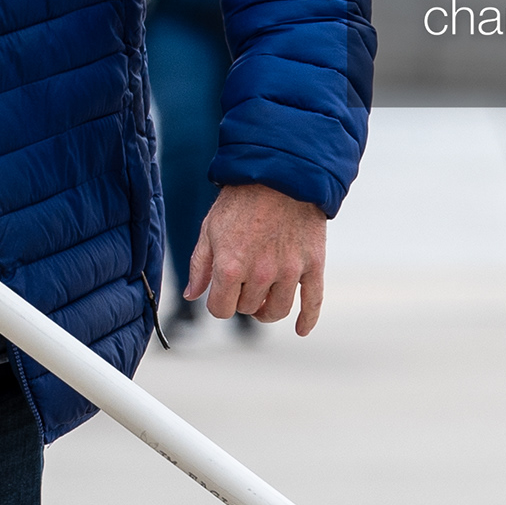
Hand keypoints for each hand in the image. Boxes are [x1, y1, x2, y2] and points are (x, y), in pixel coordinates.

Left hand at [186, 181, 328, 335]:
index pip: (221, 309)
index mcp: (230, 267)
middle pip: (247, 309)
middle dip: (242, 299)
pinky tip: (301, 331)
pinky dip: (308, 320)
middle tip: (244, 281)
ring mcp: (290, 271)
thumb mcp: (210, 229)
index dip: (218, 303)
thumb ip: (200, 265)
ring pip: (277, 311)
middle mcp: (261, 273)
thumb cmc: (239, 200)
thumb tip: (192, 295)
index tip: (222, 293)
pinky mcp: (313, 265)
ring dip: (267, 310)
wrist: (279, 173)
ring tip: (263, 301)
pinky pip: (313, 302)